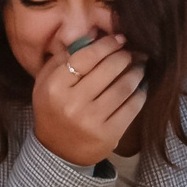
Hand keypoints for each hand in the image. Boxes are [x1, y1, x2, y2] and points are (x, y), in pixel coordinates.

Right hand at [30, 31, 144, 167]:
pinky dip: (140, 93)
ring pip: (124, 86)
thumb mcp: (46, 81)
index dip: (107, 44)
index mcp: (55, 86)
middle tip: (132, 52)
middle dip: (126, 56)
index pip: (87, 56)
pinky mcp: (109, 134)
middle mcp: (72, 103)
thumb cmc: (53, 108)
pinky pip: (132, 106)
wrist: (57, 151)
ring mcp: (92, 120)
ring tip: (139, 67)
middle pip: (109, 68)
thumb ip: (64, 56)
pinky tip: (140, 88)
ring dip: (137, 72)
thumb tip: (94, 35)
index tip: (120, 39)